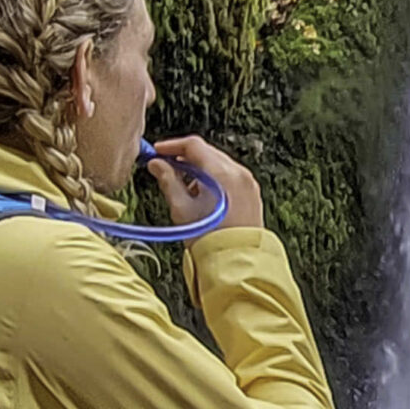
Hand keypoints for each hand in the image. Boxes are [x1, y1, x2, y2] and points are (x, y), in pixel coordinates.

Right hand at [147, 136, 263, 230]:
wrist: (236, 263)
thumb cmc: (209, 240)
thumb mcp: (181, 208)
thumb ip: (167, 181)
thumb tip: (157, 165)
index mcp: (221, 173)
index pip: (194, 145)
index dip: (172, 146)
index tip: (158, 152)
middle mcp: (238, 173)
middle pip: (207, 153)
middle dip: (185, 158)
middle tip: (166, 168)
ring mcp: (248, 183)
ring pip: (219, 164)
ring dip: (200, 169)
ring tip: (184, 188)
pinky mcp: (252, 194)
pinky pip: (230, 177)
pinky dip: (214, 179)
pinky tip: (202, 196)